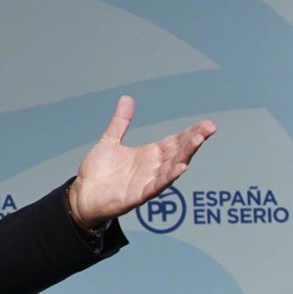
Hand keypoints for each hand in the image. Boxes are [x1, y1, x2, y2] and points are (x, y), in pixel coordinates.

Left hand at [68, 95, 215, 228]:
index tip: (207, 124)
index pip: (174, 142)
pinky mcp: (137, 195)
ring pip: (171, 168)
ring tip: (197, 141)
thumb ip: (120, 122)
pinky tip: (180, 168)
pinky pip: (156, 186)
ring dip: (185, 155)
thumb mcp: (110, 141)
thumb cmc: (99, 172)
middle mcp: (152, 168)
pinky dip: (168, 177)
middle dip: (193, 140)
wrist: (82, 194)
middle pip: (177, 152)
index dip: (190, 133)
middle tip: (209, 128)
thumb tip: (127, 98)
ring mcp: (146, 182)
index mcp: (148, 155)